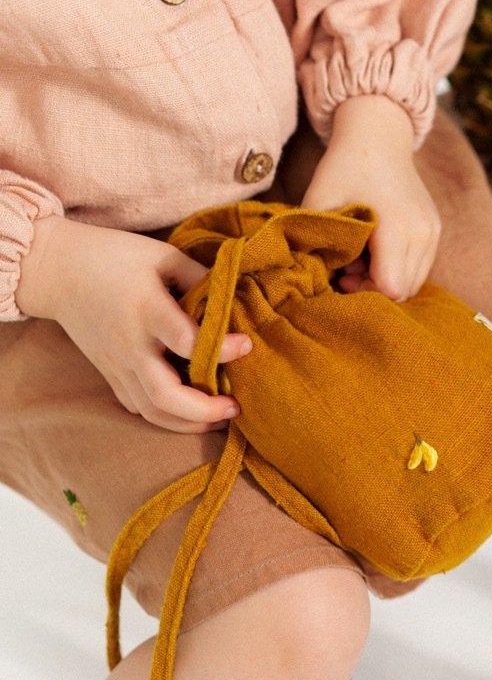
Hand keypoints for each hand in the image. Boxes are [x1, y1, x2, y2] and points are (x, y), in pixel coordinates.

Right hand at [16, 217, 250, 432]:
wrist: (56, 270)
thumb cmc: (114, 256)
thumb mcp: (162, 255)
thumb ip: (200, 278)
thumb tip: (233, 302)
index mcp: (147, 310)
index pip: (187, 341)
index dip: (222, 350)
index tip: (246, 345)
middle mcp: (131, 345)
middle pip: (166, 396)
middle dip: (205, 411)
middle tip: (234, 407)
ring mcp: (117, 364)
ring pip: (152, 412)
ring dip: (189, 424)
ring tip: (218, 419)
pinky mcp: (110, 374)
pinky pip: (139, 407)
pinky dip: (166, 417)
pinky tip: (188, 413)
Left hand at [300, 95, 440, 300]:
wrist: (378, 134)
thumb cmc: (344, 168)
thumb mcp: (318, 203)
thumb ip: (313, 244)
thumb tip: (310, 280)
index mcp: (398, 228)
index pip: (391, 288)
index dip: (364, 291)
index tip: (342, 275)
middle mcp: (424, 234)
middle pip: (403, 291)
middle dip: (373, 289)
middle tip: (347, 270)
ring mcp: (433, 233)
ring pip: (413, 284)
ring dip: (386, 281)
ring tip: (361, 260)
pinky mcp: (435, 231)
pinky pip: (419, 269)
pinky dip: (397, 269)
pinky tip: (376, 252)